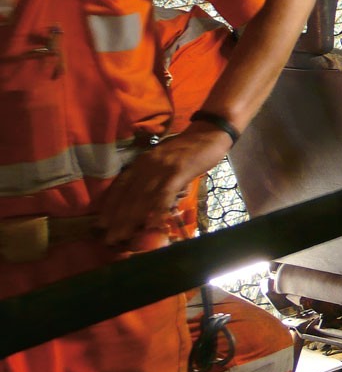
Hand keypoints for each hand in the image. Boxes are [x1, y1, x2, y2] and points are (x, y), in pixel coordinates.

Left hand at [96, 125, 233, 245]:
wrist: (210, 133)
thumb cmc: (188, 149)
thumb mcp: (163, 160)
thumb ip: (154, 176)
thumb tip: (148, 200)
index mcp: (142, 162)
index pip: (121, 186)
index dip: (110, 206)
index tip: (101, 224)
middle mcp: (147, 164)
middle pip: (129, 195)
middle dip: (118, 218)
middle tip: (110, 239)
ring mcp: (162, 167)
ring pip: (143, 196)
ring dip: (131, 218)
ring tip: (124, 236)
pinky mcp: (179, 171)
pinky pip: (165, 193)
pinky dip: (158, 209)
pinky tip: (154, 223)